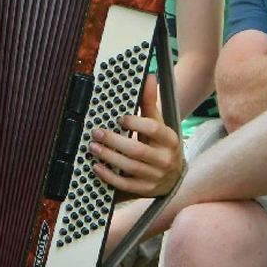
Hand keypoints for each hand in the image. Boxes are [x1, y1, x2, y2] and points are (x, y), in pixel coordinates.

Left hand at [90, 74, 182, 197]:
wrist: (173, 176)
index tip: (119, 118)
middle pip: (138, 150)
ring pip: (130, 168)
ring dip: (109, 157)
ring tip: (93, 147)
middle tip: (96, 132)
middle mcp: (165, 159)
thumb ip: (151, 102)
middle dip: (114, 141)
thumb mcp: (159, 124)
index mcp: (170, 140)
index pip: (154, 128)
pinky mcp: (146, 190)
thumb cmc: (161, 145)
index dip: (135, 122)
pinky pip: (125, 185)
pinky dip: (109, 176)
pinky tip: (97, 167)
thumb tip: (149, 76)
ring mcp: (156, 177)